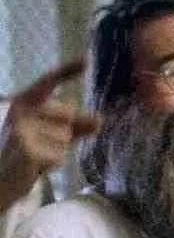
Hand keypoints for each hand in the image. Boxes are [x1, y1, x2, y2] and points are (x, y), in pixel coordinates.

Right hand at [0, 61, 98, 206]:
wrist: (2, 178)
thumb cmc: (30, 152)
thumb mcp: (53, 135)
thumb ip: (76, 126)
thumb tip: (100, 120)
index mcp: (24, 101)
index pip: (48, 81)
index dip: (68, 70)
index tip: (87, 59)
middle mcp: (20, 110)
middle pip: (68, 114)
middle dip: (65, 133)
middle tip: (42, 144)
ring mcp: (21, 128)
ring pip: (65, 138)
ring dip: (58, 151)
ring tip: (38, 155)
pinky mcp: (26, 148)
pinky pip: (59, 155)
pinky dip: (53, 164)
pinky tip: (36, 165)